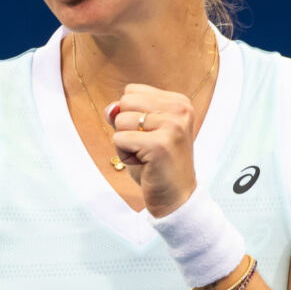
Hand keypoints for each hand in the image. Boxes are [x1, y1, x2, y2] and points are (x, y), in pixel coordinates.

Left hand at [107, 84, 197, 216]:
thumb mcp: (139, 132)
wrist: (176, 199)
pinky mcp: (159, 145)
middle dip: (126, 127)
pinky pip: (119, 139)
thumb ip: (124, 114)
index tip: (150, 136)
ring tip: (145, 156)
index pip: (132, 91)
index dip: (131, 116)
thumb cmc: (156, 164)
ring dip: (124, 143)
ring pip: (120, 120)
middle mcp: (180, 109)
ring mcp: (172, 126)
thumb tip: (110, 108)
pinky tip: (143, 164)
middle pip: (125, 101)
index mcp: (179, 102)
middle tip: (145, 147)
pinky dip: (123, 155)